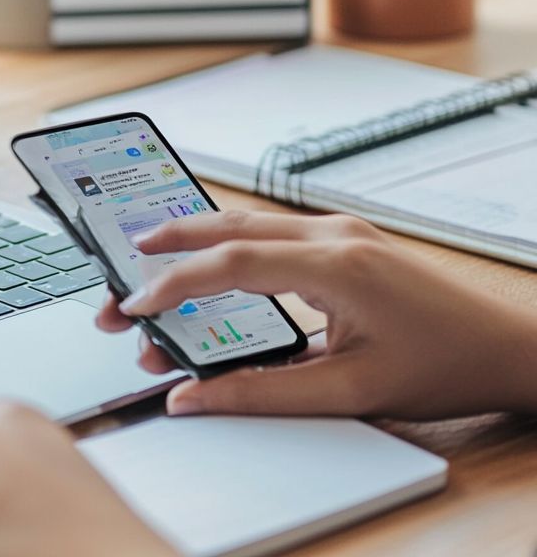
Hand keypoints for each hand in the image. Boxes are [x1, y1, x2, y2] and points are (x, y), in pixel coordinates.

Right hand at [96, 210, 536, 419]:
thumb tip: (194, 397)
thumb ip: (262, 392)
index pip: (231, 263)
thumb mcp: (350, 389)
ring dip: (195, 240)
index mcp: (337, 264)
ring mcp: (341, 231)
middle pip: (229, 226)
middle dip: (166, 248)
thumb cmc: (445, 363)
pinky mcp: (345, 240)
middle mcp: (335, 234)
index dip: (173, 285)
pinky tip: (209, 259)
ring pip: (247, 222)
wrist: (509, 347)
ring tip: (147, 260)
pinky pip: (271, 230)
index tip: (135, 307)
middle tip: (120, 276)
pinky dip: (228, 243)